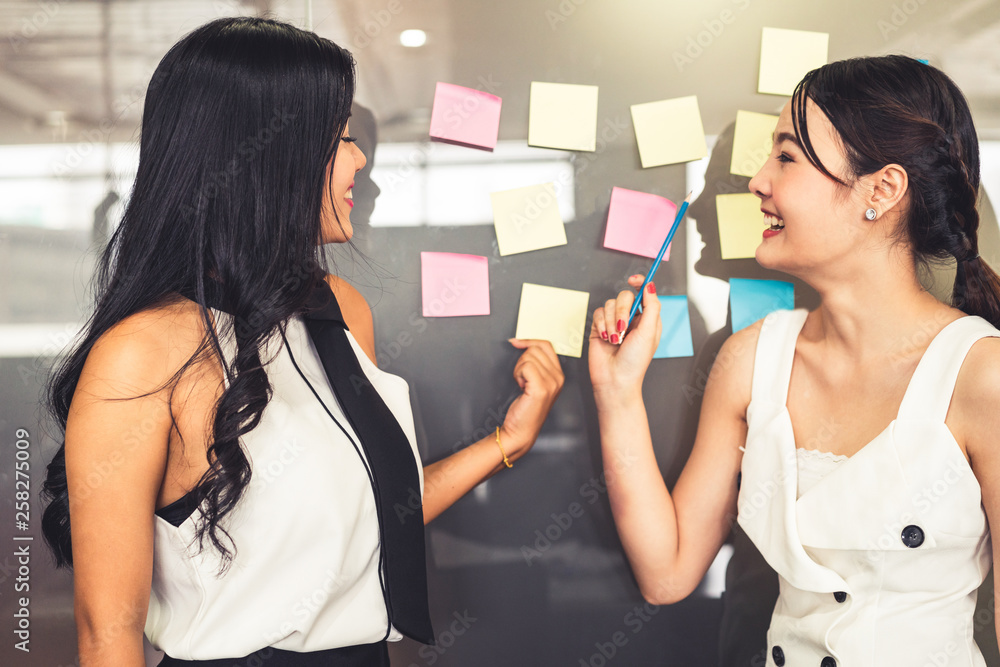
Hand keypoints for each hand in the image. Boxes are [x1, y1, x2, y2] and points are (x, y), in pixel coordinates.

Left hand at [498, 339, 563, 459]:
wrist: (520, 431)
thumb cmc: (524, 408)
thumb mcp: (534, 382)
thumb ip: (535, 363)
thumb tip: (521, 342)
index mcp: (559, 375)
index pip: (546, 345)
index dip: (529, 341)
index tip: (516, 342)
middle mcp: (558, 378)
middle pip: (535, 349)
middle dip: (522, 360)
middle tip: (521, 378)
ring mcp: (552, 383)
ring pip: (529, 357)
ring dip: (519, 369)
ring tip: (522, 385)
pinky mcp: (541, 388)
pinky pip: (526, 367)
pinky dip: (518, 374)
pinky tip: (521, 387)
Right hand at [588, 275, 661, 398]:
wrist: (614, 379)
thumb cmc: (635, 361)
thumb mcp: (649, 332)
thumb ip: (651, 306)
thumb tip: (649, 285)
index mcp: (647, 319)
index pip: (643, 293)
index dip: (639, 283)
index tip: (633, 280)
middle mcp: (631, 319)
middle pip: (624, 297)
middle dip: (621, 311)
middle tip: (623, 329)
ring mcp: (614, 322)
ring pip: (609, 305)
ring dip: (611, 323)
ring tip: (614, 340)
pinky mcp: (599, 327)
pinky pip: (598, 313)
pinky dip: (601, 326)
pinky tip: (605, 338)